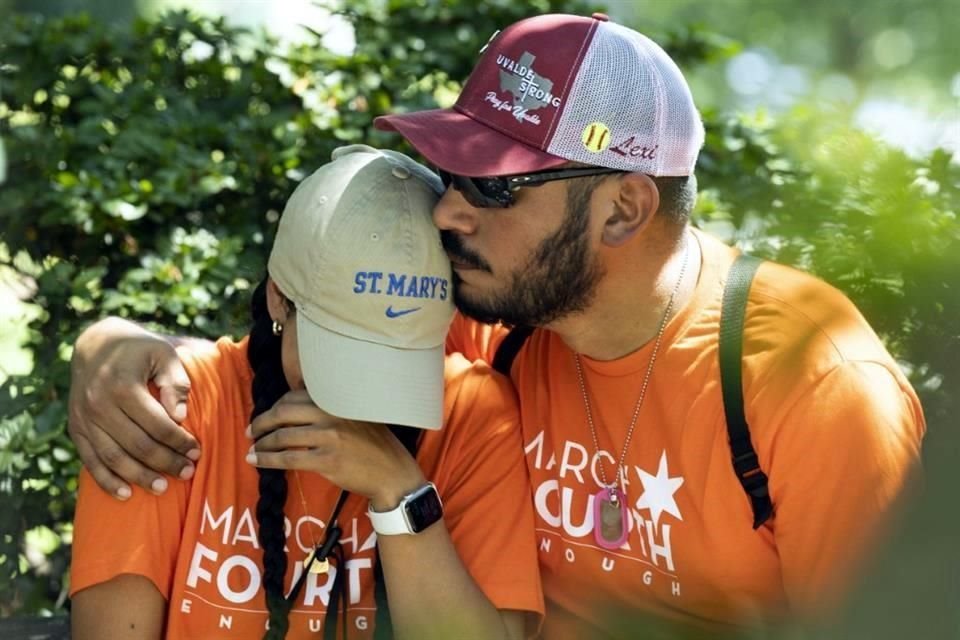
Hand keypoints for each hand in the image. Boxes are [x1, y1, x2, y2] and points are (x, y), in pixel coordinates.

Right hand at [68, 317, 199, 498]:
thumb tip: (179, 416)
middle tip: (188, 472)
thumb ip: (175, 382)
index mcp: (122, 386)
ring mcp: (84, 419)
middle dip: (165, 462)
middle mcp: (98, 405)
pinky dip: (106, 480)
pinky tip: (125, 494)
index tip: (197, 452)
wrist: (97, 344)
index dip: (179, 441)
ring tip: (162, 489)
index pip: (157, 423)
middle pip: (136, 444)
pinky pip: (90, 461)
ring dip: (139, 476)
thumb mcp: (164, 354)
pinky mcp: (75, 429)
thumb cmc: (140, 350)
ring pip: (113, 458)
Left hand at [247, 390, 424, 508]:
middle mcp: (331, 414)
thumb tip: (294, 409)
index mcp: (336, 400)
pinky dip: (268, 460)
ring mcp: (329, 437)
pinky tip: (258, 461)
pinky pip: (288, 458)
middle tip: (251, 432)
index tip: (265, 416)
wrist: (392, 472)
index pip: (294, 397)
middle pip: (283, 412)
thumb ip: (330, 409)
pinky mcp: (327, 460)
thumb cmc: (374, 445)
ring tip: (253, 449)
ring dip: (262, 443)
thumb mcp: (355, 415)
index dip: (274, 407)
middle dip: (261, 423)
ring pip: (282, 436)